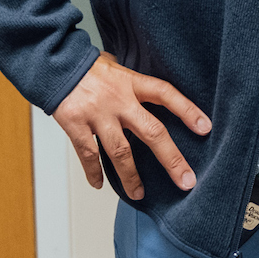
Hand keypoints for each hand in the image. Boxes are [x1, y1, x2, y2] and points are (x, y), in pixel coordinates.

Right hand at [52, 52, 211, 199]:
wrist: (53, 63)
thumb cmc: (86, 66)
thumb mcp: (116, 67)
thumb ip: (132, 84)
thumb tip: (150, 95)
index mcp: (131, 83)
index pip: (166, 94)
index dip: (187, 110)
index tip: (205, 128)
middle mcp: (118, 100)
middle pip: (151, 132)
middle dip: (171, 159)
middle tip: (186, 181)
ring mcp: (97, 114)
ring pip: (120, 151)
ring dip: (131, 177)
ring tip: (139, 194)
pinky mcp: (76, 125)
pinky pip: (88, 154)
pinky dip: (94, 172)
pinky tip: (99, 185)